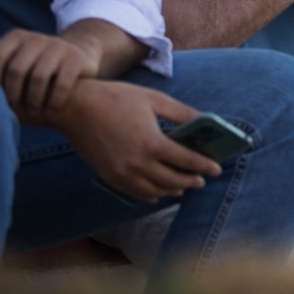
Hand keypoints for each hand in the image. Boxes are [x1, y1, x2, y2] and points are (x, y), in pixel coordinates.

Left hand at [0, 30, 97, 116]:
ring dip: (34, 101)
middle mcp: (37, 38)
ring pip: (38, 78)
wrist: (80, 55)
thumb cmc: (38, 67)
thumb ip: (0, 70)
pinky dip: (53, 102)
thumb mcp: (20, 59)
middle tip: (16, 109)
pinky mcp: (76, 59)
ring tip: (34, 112)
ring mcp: (59, 46)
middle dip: (14, 94)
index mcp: (17, 37)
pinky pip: (61, 84)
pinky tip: (51, 111)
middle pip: (17, 70)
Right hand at [53, 80, 220, 202]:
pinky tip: (157, 193)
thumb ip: (181, 113)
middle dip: (191, 181)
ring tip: (183, 187)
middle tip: (202, 180)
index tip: (217, 169)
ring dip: (171, 191)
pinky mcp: (108, 177)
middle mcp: (138, 164)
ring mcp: (121, 174)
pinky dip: (149, 195)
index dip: (204, 166)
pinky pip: (134, 193)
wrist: (75, 108)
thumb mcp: (154, 99)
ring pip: (153, 191)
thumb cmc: (116, 98)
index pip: (186, 161)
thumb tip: (205, 118)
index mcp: (152, 144)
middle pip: (172, 180)